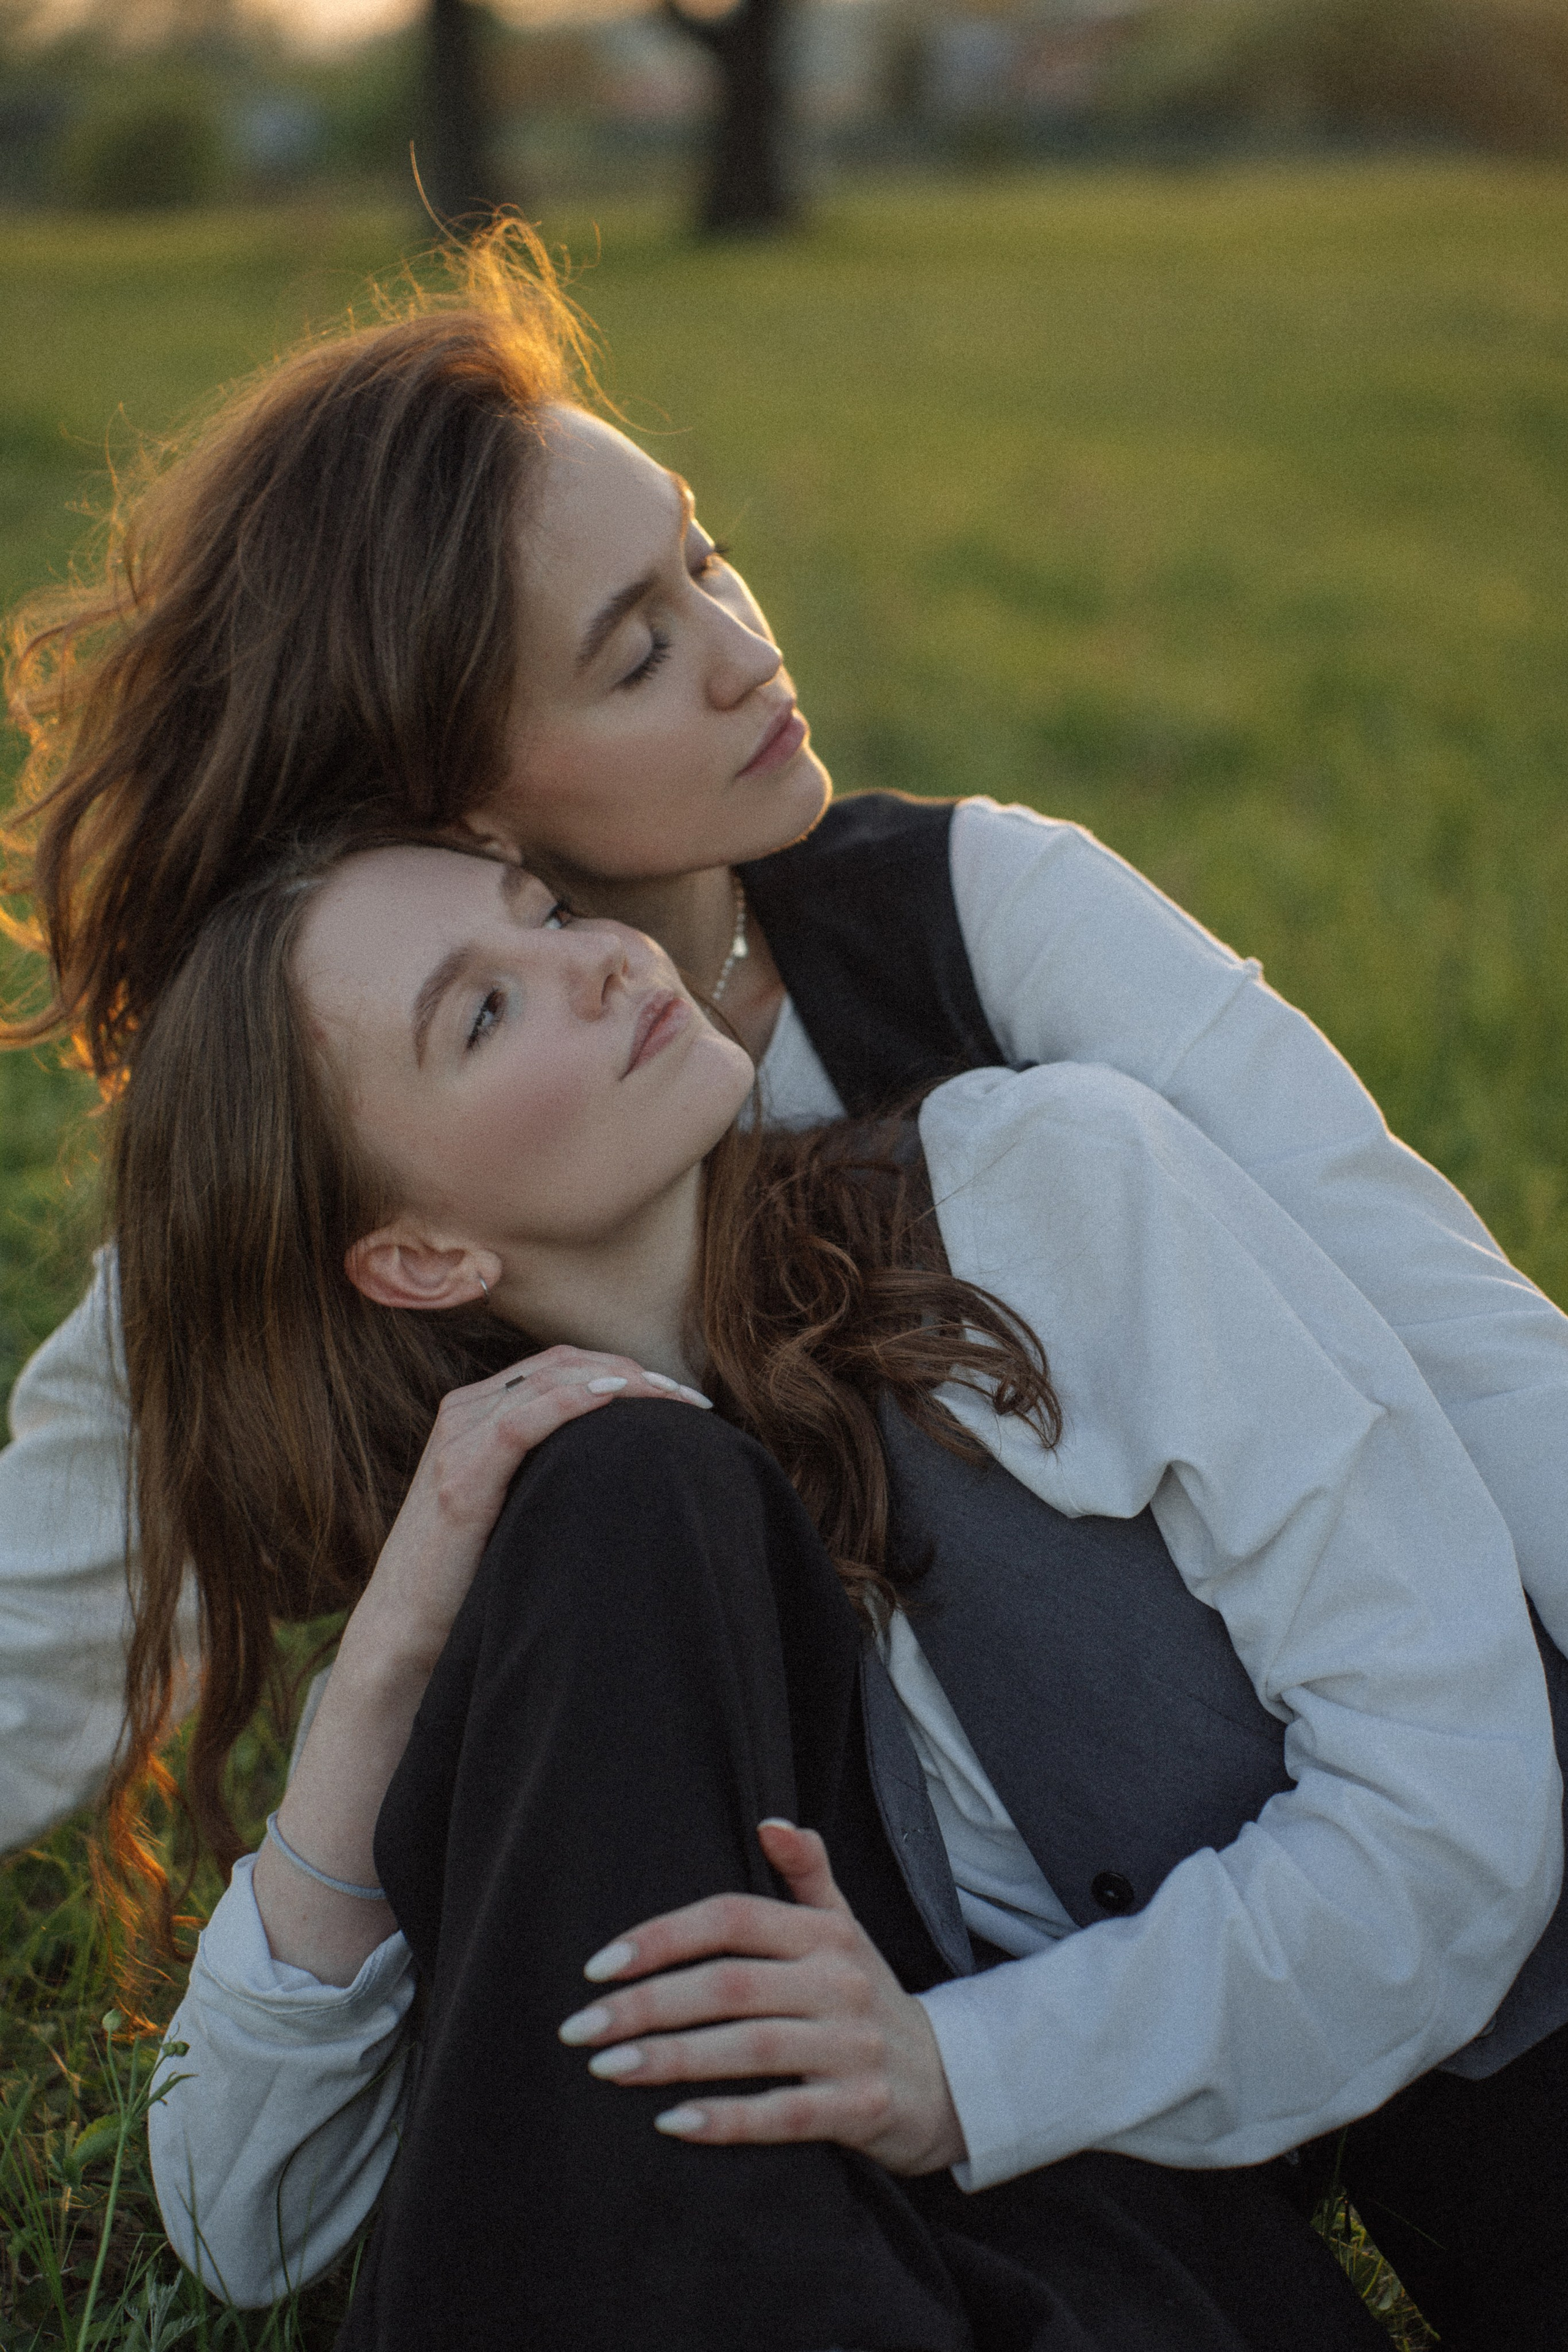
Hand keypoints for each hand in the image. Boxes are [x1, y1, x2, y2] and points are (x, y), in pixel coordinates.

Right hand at [348, 1345, 709, 1673]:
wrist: (405, 1629)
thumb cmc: (471, 1572)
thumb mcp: (515, 1503)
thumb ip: (550, 1468)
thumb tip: (628, 1463)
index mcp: (477, 1412)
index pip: (561, 1365)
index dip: (623, 1368)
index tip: (680, 1395)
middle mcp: (464, 1413)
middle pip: (561, 1363)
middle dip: (632, 1372)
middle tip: (690, 1400)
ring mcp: (457, 1441)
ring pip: (547, 1381)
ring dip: (618, 1382)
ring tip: (671, 1400)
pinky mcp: (460, 1478)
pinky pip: (521, 1420)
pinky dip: (571, 1402)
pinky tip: (613, 1399)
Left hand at [557, 1820, 966, 2176]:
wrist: (949, 2081)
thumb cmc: (867, 1999)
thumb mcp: (845, 1931)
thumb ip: (806, 1876)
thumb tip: (770, 1820)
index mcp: (825, 1935)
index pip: (732, 1918)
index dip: (662, 1936)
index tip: (599, 1966)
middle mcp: (839, 1983)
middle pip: (728, 1985)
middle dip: (646, 2005)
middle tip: (579, 2026)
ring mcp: (852, 2046)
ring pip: (748, 2047)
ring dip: (671, 2058)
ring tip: (606, 2069)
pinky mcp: (861, 2107)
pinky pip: (784, 2114)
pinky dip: (727, 2119)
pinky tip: (673, 2123)